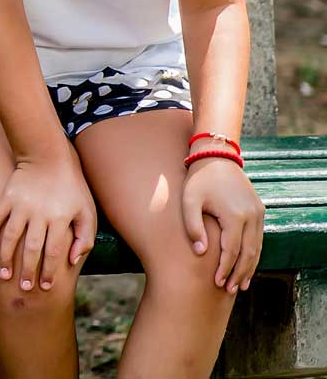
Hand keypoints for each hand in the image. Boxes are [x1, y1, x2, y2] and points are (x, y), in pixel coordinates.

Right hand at [0, 155, 97, 292]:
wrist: (47, 155)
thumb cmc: (71, 187)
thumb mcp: (87, 210)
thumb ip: (85, 237)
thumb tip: (73, 260)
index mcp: (60, 219)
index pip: (53, 252)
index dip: (49, 271)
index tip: (45, 286)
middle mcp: (39, 214)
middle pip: (31, 248)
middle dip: (27, 270)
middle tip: (24, 288)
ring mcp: (20, 205)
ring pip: (10, 236)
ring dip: (6, 258)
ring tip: (3, 275)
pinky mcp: (7, 197)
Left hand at [182, 156, 263, 292]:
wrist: (216, 157)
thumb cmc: (198, 179)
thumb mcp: (188, 200)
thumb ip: (193, 226)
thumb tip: (201, 252)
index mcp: (233, 215)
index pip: (231, 250)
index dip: (224, 268)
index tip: (216, 283)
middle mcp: (251, 216)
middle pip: (248, 253)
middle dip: (238, 274)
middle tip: (228, 290)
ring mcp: (258, 213)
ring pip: (257, 248)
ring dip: (249, 267)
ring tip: (240, 285)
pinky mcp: (259, 210)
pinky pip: (258, 238)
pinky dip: (253, 254)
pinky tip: (246, 265)